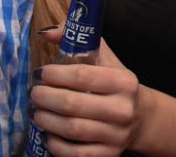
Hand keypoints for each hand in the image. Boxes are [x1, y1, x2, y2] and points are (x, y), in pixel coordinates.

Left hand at [31, 30, 139, 155]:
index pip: (82, 76)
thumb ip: (79, 42)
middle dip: (44, 98)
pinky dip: (55, 145)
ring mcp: (116, 136)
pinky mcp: (108, 156)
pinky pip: (74, 154)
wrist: (141, 119)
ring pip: (71, 129)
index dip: (55, 74)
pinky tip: (47, 134)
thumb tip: (46, 32)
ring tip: (36, 112)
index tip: (40, 73)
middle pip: (72, 104)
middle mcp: (123, 109)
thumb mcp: (105, 60)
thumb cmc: (115, 85)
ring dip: (46, 120)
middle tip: (33, 94)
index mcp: (124, 81)